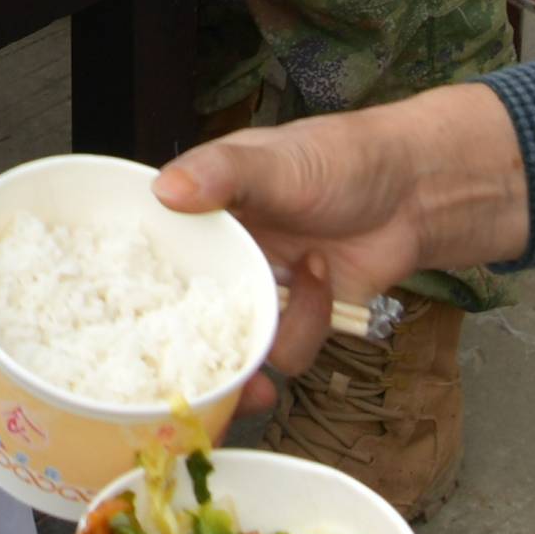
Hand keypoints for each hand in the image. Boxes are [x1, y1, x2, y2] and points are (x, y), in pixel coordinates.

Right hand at [159, 90, 529, 383]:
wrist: (414, 195)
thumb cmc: (342, 159)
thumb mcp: (278, 160)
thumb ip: (224, 174)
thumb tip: (164, 190)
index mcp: (199, 212)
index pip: (149, 254)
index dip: (132, 289)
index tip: (120, 321)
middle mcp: (220, 259)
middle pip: (181, 318)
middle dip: (184, 352)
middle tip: (183, 373)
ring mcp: (257, 294)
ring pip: (233, 346)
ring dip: (262, 336)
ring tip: (296, 292)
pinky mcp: (296, 322)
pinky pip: (283, 350)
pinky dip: (306, 324)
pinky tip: (323, 282)